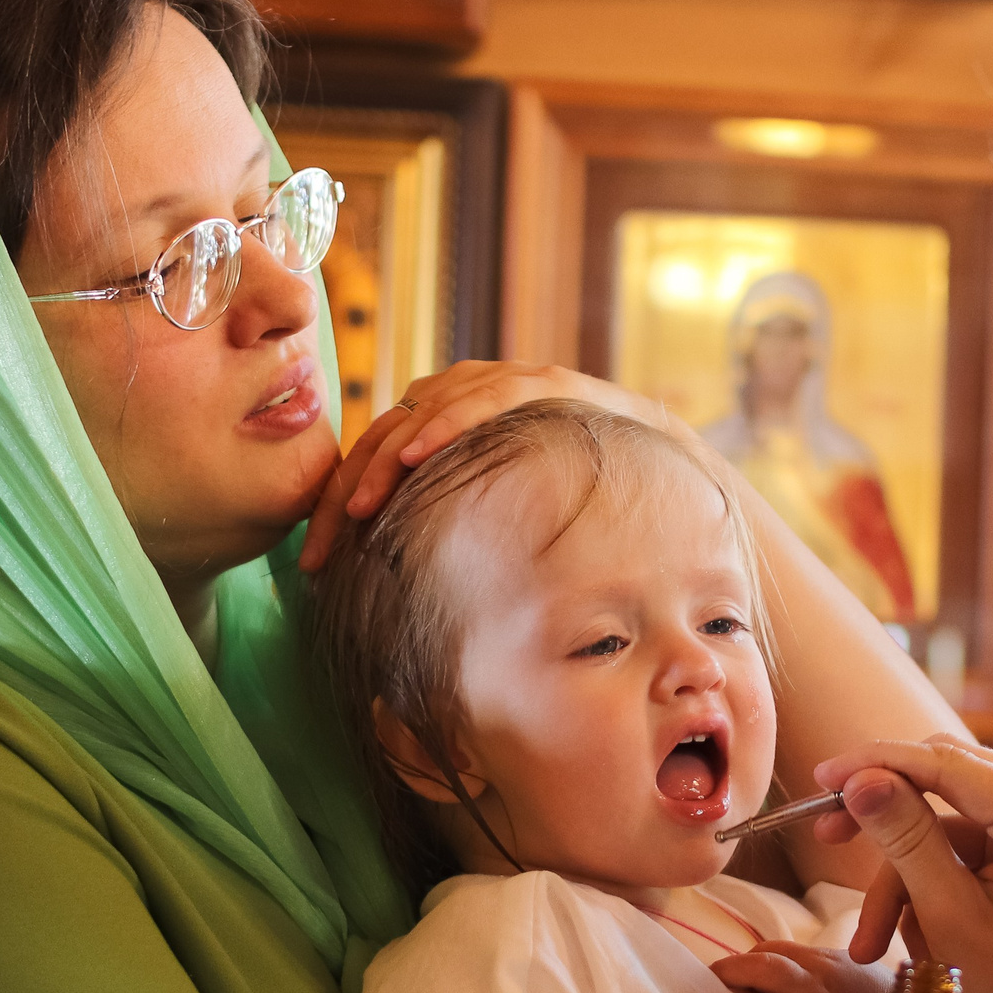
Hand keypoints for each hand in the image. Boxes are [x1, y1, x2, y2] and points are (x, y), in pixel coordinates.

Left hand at [298, 361, 680, 568]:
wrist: (679, 482)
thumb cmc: (587, 514)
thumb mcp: (505, 529)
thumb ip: (454, 540)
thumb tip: (391, 611)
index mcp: (448, 423)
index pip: (374, 458)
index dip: (337, 506)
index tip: (313, 562)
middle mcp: (470, 393)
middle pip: (386, 432)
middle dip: (349, 490)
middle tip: (322, 547)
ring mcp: (509, 381)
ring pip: (426, 408)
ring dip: (389, 459)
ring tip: (364, 508)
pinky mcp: (551, 381)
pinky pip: (490, 395)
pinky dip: (450, 420)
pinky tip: (419, 454)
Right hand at [808, 736, 992, 992]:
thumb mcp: (952, 919)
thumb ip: (906, 840)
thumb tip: (861, 780)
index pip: (943, 761)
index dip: (873, 764)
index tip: (820, 780)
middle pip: (945, 778)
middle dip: (884, 818)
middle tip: (826, 838)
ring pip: (949, 820)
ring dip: (905, 873)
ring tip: (871, 942)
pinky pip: (970, 842)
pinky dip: (935, 881)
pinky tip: (915, 935)